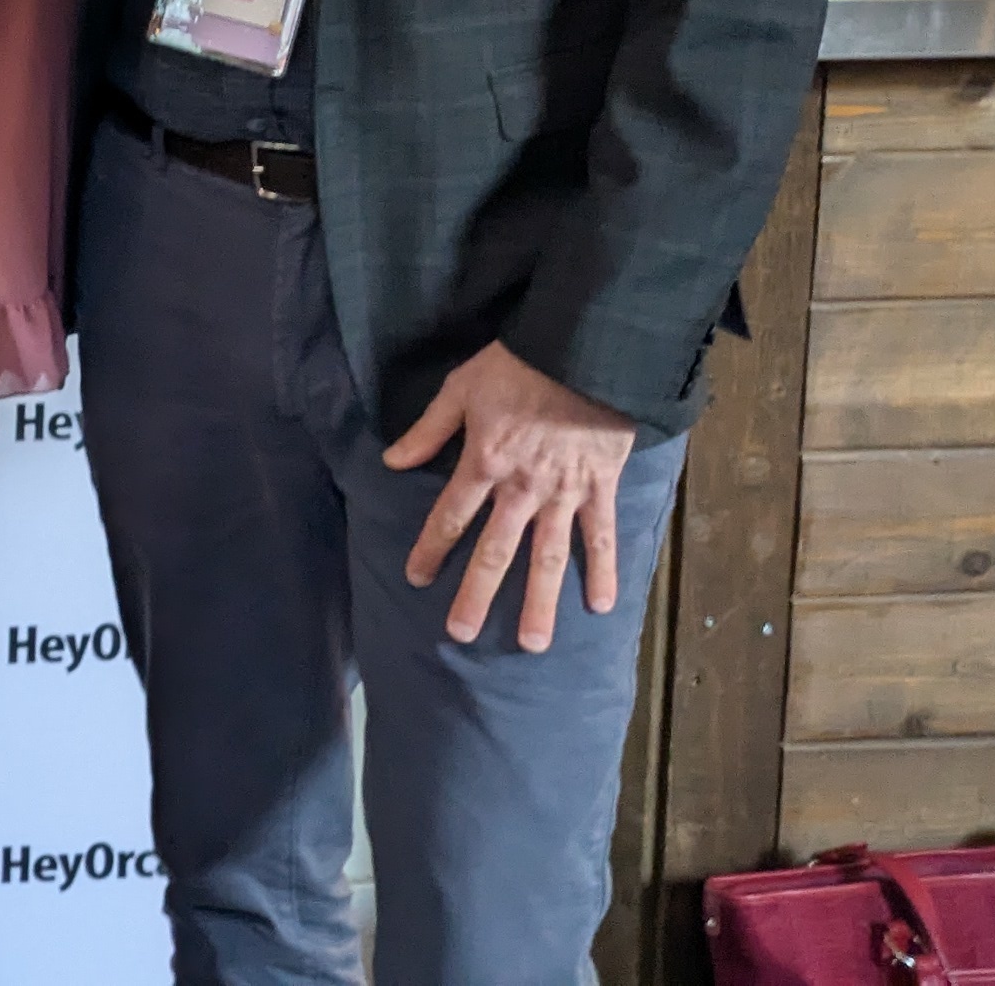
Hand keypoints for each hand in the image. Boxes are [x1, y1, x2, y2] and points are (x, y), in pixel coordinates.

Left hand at [382, 342, 637, 651]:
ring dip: (539, 602)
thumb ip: (428, 430)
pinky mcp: (601, 487)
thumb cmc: (519, 365)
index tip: (417, 578)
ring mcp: (565, 493)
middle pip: (495, 551)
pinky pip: (601, 536)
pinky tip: (601, 607)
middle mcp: (522, 488)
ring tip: (533, 644)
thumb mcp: (461, 389)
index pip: (450, 516)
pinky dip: (602, 571)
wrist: (586, 350)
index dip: (431, 549)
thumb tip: (391, 462)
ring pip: (548, 558)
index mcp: (484, 463)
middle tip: (462, 634)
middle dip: (477, 595)